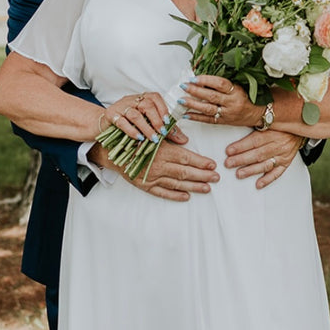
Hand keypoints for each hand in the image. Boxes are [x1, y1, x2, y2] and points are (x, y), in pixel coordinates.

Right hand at [88, 134, 218, 202]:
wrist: (113, 151)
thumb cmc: (135, 139)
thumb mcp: (153, 133)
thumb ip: (170, 136)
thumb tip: (186, 140)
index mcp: (162, 151)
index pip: (187, 158)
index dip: (202, 162)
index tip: (213, 165)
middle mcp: (159, 166)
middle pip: (186, 172)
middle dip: (203, 176)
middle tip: (216, 178)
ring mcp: (152, 177)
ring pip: (177, 184)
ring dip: (193, 186)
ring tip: (207, 188)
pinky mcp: (145, 185)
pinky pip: (163, 192)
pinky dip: (175, 195)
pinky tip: (186, 196)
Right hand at [102, 90, 171, 141]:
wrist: (103, 125)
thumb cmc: (130, 124)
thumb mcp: (148, 125)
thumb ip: (166, 131)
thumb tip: (184, 140)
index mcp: (142, 98)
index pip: (155, 97)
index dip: (162, 108)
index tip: (168, 122)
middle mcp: (131, 100)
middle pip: (146, 105)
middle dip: (156, 120)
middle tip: (162, 133)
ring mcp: (120, 107)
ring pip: (135, 114)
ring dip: (146, 127)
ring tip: (153, 139)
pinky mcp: (111, 116)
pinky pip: (121, 122)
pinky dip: (131, 130)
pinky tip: (138, 138)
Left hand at [179, 75, 260, 128]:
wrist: (259, 114)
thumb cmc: (249, 98)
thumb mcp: (239, 87)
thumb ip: (223, 84)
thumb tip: (202, 78)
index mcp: (236, 91)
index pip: (220, 84)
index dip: (207, 80)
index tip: (194, 77)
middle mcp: (232, 102)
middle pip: (212, 96)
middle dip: (195, 91)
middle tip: (184, 86)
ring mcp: (227, 113)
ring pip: (208, 109)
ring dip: (193, 104)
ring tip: (182, 100)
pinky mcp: (224, 122)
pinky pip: (208, 120)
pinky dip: (196, 117)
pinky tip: (186, 114)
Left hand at [224, 129, 301, 187]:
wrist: (300, 127)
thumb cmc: (281, 124)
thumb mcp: (270, 120)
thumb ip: (256, 124)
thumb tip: (237, 125)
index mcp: (273, 132)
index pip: (254, 140)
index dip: (241, 146)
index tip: (229, 151)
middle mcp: (279, 144)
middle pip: (258, 154)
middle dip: (241, 159)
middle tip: (229, 163)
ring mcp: (283, 155)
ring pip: (266, 164)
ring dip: (251, 170)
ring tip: (239, 174)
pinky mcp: (286, 162)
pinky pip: (277, 173)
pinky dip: (267, 179)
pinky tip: (258, 184)